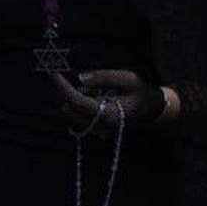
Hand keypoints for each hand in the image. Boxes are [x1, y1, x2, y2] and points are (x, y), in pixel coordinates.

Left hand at [48, 69, 166, 137]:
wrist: (154, 111)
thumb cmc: (141, 92)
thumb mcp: (127, 79)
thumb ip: (104, 78)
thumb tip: (79, 78)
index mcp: (109, 114)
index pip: (78, 101)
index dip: (62, 86)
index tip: (52, 72)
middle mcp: (102, 128)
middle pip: (71, 108)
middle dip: (74, 92)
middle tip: (93, 84)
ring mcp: (99, 133)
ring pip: (72, 114)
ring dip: (78, 100)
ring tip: (101, 93)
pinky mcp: (98, 133)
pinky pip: (79, 118)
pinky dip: (82, 107)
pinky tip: (100, 101)